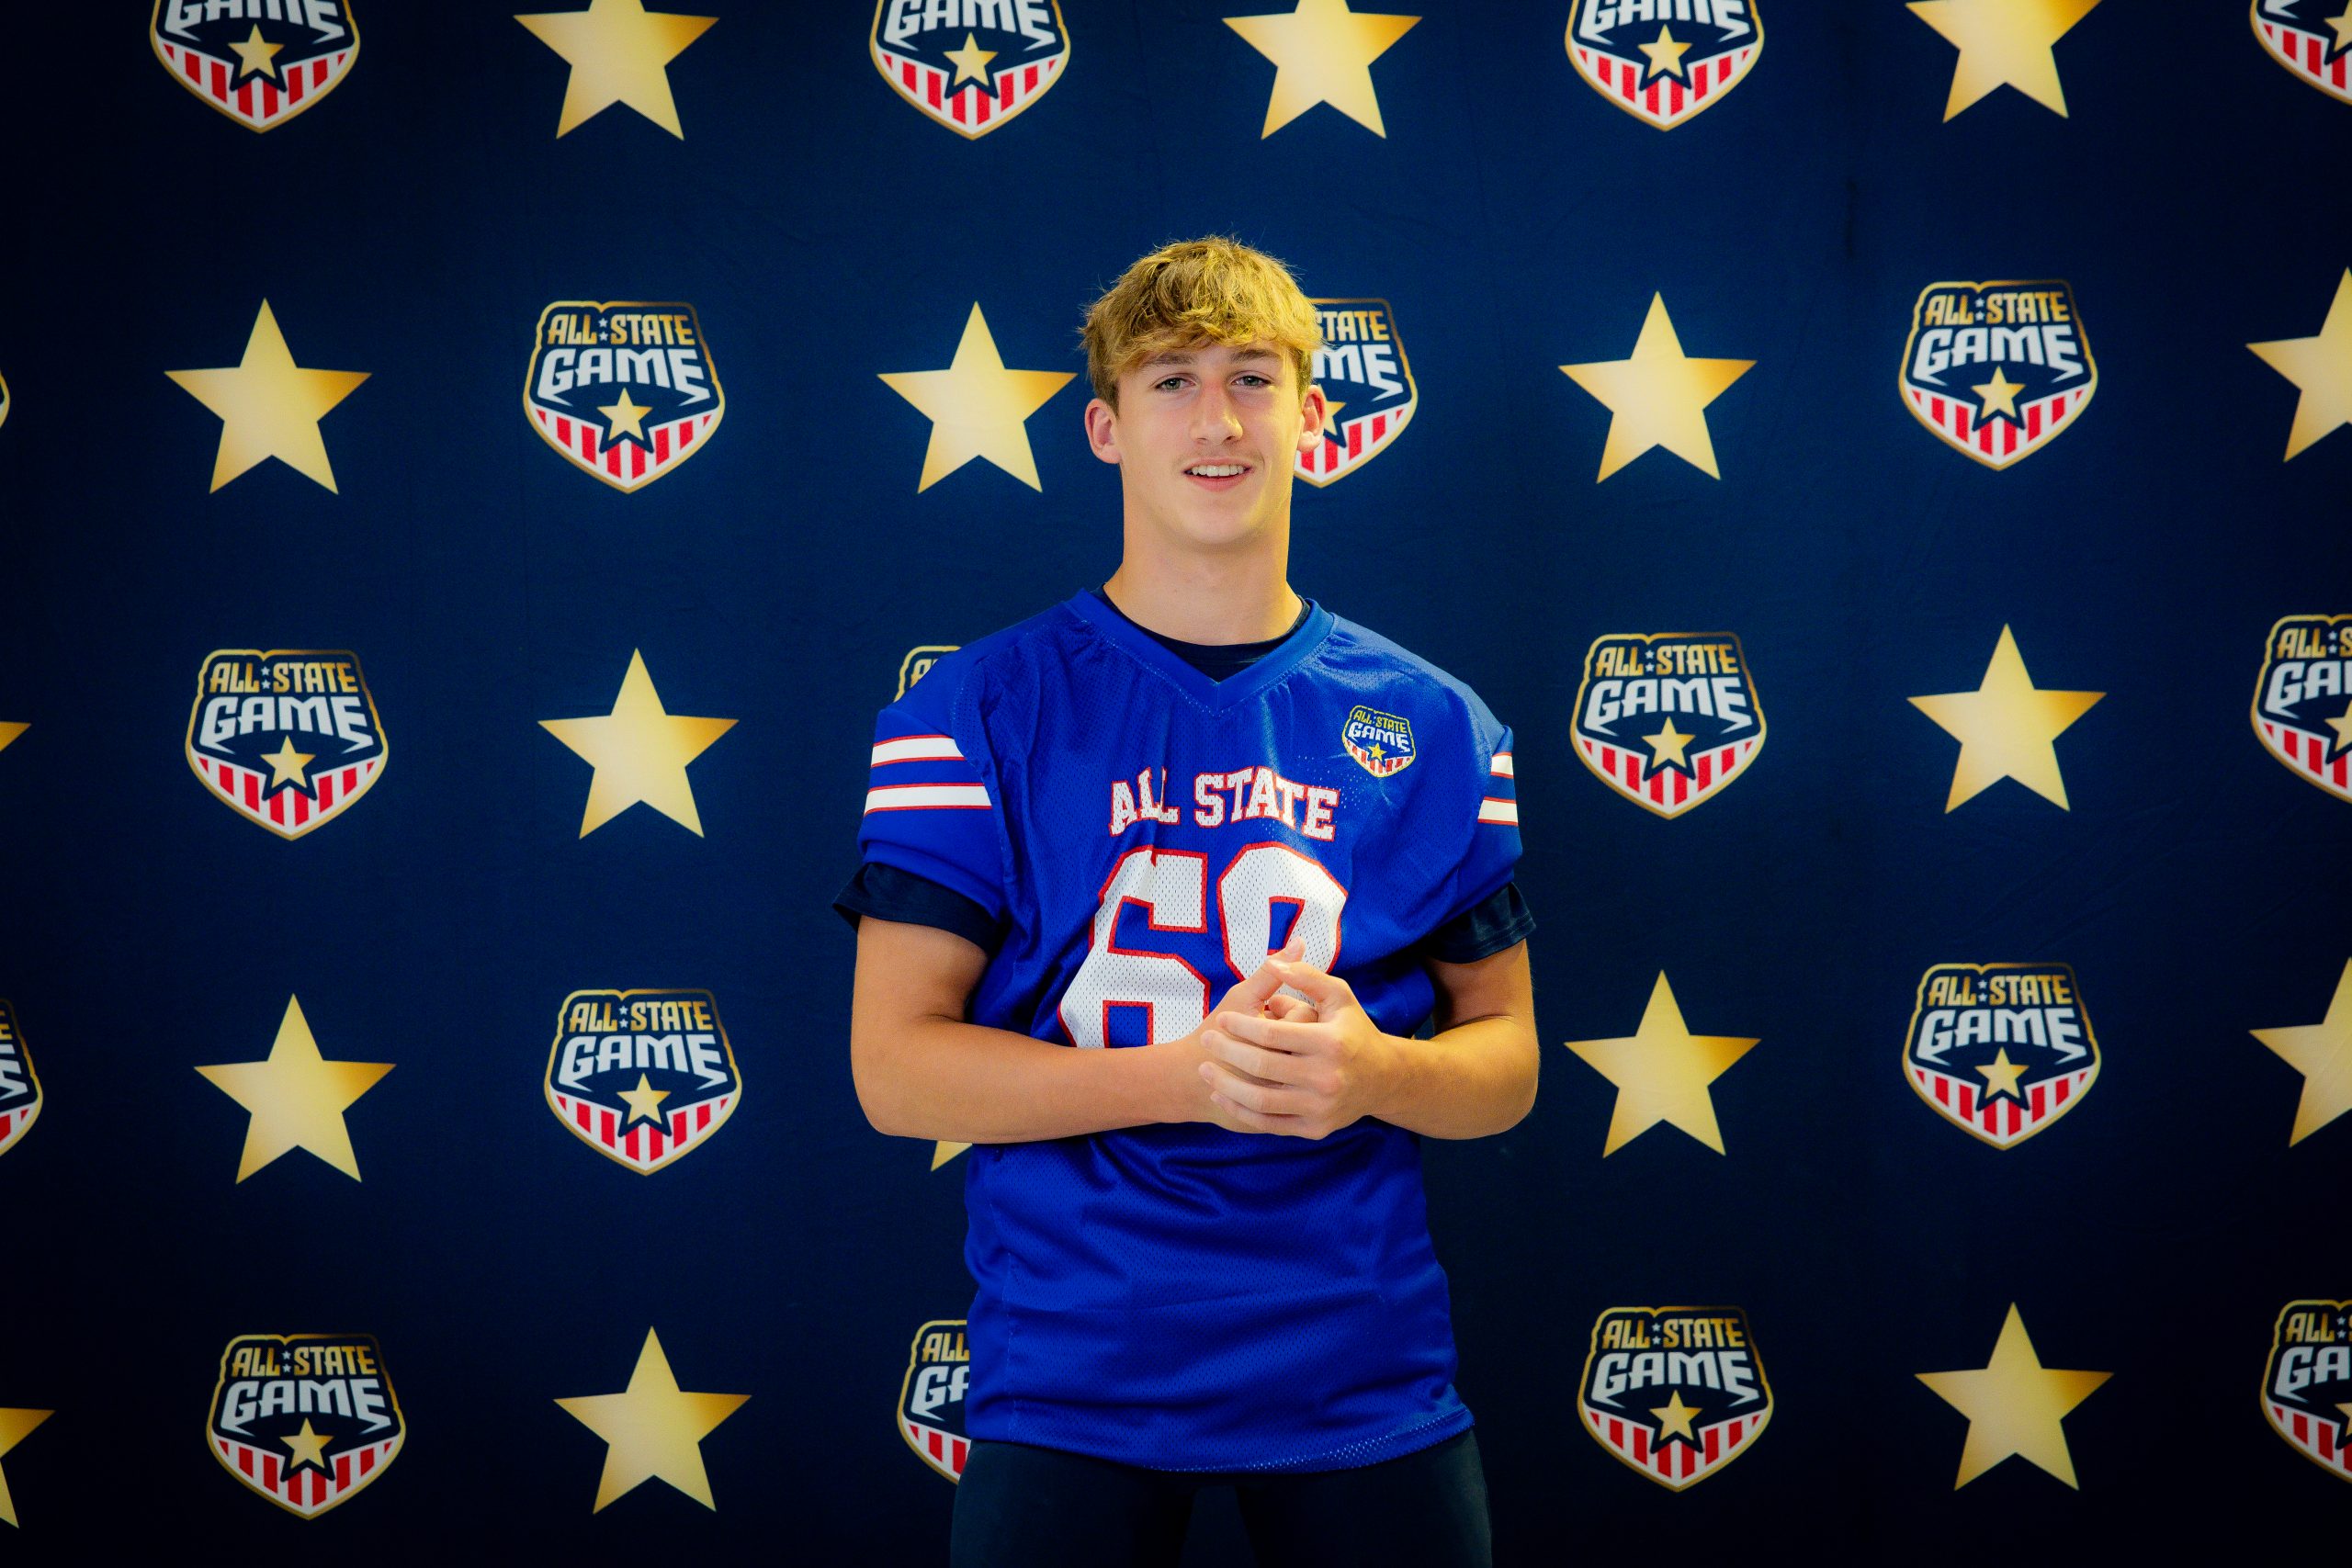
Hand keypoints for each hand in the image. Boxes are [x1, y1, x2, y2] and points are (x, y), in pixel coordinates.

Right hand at [1167, 936, 1310, 1133]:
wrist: (1189, 1081)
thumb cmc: (1215, 1033)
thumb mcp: (1241, 998)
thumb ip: (1272, 971)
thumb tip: (1300, 942)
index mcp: (1281, 1042)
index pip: (1307, 1018)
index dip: (1287, 1011)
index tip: (1267, 1013)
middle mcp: (1290, 1073)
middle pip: (1311, 1045)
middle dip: (1291, 1036)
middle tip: (1271, 1034)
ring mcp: (1288, 1098)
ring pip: (1309, 1069)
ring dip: (1292, 1056)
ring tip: (1272, 1051)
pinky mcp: (1285, 1116)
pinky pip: (1302, 1094)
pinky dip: (1291, 1078)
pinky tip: (1273, 1070)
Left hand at [1197, 955, 1396, 1139]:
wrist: (1382, 1079)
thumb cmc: (1352, 1031)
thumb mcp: (1339, 996)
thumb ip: (1307, 976)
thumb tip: (1273, 960)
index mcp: (1331, 1042)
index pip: (1272, 1034)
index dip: (1240, 1026)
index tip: (1221, 1019)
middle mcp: (1327, 1078)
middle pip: (1261, 1065)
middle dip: (1226, 1052)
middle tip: (1206, 1041)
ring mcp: (1320, 1107)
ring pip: (1260, 1099)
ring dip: (1225, 1086)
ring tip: (1206, 1071)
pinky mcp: (1315, 1129)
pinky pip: (1269, 1123)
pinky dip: (1240, 1110)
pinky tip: (1221, 1095)